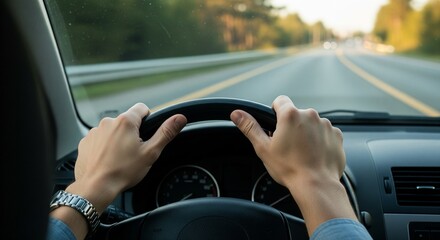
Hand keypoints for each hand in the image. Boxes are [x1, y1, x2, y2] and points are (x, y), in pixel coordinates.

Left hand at [51, 103, 185, 238]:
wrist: (96, 187)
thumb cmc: (123, 171)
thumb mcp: (151, 152)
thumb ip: (166, 133)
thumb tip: (180, 118)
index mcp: (126, 122)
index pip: (142, 108)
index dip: (148, 119)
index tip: (147, 134)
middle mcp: (108, 122)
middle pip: (126, 121)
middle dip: (132, 133)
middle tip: (135, 152)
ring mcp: (94, 132)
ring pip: (112, 131)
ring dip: (117, 140)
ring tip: (120, 158)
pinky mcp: (85, 142)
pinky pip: (99, 139)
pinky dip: (104, 147)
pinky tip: (108, 160)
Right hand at [230, 95, 356, 234]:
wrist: (316, 185)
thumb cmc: (290, 168)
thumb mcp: (263, 148)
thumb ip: (250, 127)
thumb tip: (236, 114)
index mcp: (290, 115)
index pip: (280, 101)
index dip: (275, 112)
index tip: (276, 127)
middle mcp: (310, 115)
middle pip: (296, 114)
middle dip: (292, 125)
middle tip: (288, 145)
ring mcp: (325, 125)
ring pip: (311, 123)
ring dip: (306, 133)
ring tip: (302, 152)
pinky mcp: (336, 135)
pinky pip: (325, 133)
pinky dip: (320, 140)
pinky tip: (314, 154)